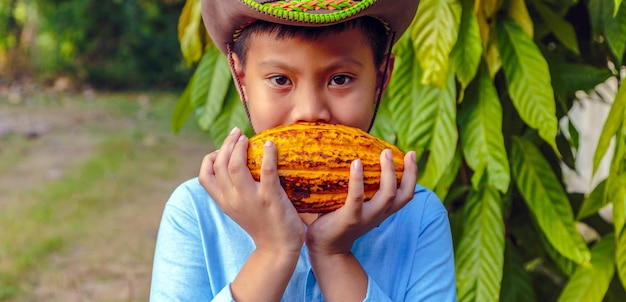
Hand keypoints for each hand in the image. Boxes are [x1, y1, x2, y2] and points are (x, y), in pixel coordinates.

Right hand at [198, 127, 304, 252]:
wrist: (278, 248)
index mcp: (224, 201)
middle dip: (227, 144)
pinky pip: (266, 170)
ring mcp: (250, 198)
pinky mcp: (270, 198)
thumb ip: (233, 191)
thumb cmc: (262, 224)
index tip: (222, 149)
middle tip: (237, 133)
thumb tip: (237, 166)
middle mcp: (233, 199)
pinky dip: (267, 154)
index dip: (210, 157)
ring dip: (240, 147)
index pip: (204, 176)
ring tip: (247, 138)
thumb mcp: (240, 209)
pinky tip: (270, 145)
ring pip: (236, 165)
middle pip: (220, 164)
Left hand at [305, 149, 417, 254]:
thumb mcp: (357, 205)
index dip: (413, 174)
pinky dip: (358, 180)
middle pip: (403, 194)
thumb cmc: (339, 219)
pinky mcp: (350, 218)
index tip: (411, 154)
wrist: (326, 247)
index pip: (406, 194)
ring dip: (388, 173)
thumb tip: (358, 158)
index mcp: (383, 210)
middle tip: (392, 151)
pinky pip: (357, 197)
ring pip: (387, 195)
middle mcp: (379, 214)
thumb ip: (362, 189)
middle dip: (406, 172)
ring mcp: (366, 217)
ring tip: (384, 154)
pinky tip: (356, 163)